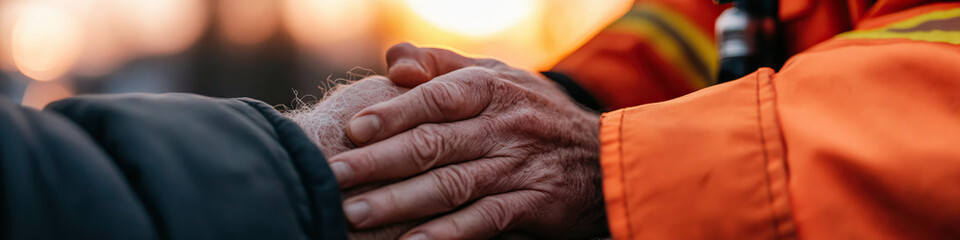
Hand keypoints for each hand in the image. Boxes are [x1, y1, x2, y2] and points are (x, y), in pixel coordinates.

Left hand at [328, 43, 605, 238]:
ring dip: (401, 201)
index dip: (393, 113)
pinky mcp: (535, 204)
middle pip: (435, 143)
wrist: (606, 154)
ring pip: (452, 184)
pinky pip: (487, 220)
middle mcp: (504, 124)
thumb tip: (393, 62)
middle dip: (380, 162)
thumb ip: (441, 68)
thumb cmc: (533, 112)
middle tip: (336, 177)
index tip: (352, 129)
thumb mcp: (497, 76)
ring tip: (357, 214)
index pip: (436, 97)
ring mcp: (519, 166)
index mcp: (491, 88)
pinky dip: (449, 233)